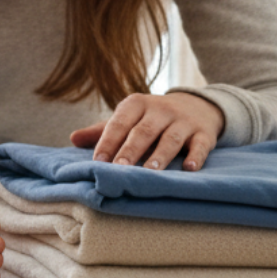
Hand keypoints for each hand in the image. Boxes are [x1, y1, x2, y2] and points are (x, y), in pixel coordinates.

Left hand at [70, 91, 225, 171]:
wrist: (196, 106)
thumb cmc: (151, 119)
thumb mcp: (128, 118)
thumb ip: (102, 130)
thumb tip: (72, 139)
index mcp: (136, 104)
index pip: (119, 123)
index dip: (108, 142)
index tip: (98, 162)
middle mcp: (160, 110)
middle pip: (143, 131)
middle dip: (130, 151)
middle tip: (119, 170)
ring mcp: (183, 121)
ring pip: (171, 138)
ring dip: (160, 155)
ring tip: (150, 172)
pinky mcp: (204, 132)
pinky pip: (201, 144)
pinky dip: (196, 156)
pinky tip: (189, 168)